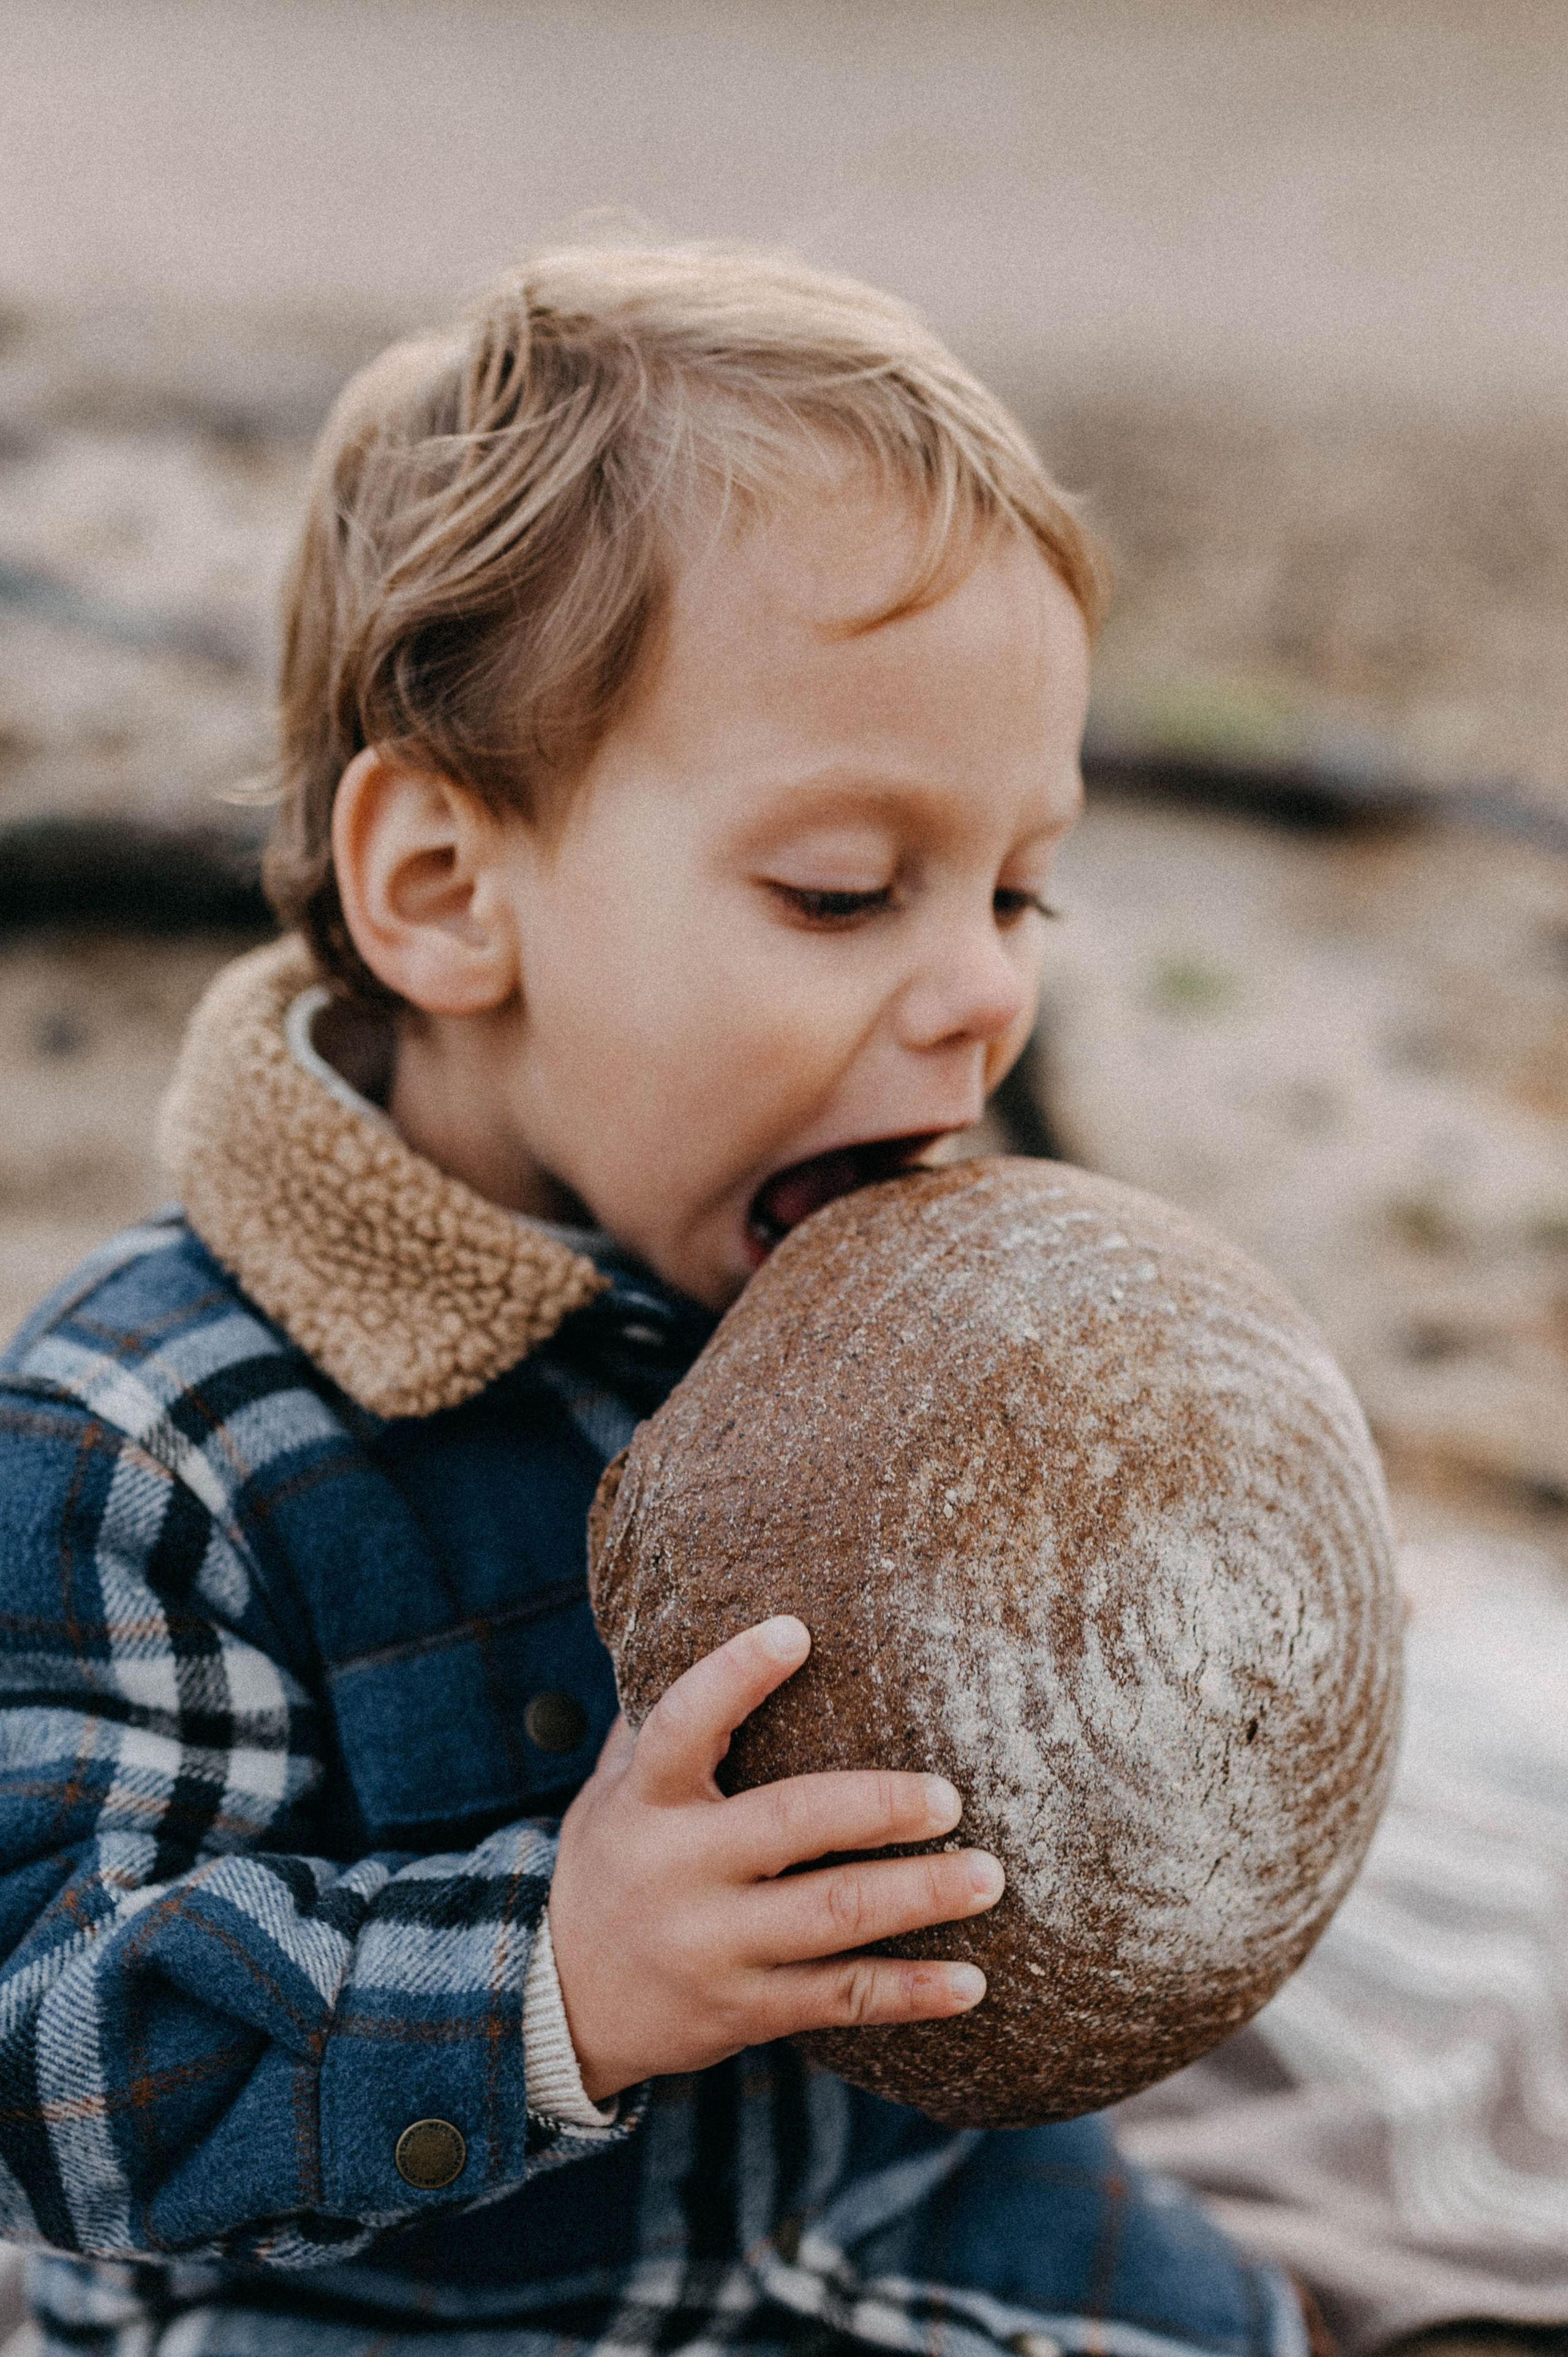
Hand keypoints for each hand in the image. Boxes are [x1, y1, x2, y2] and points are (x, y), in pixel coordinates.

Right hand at [548, 1615, 1002, 2102]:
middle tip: (950, 1797)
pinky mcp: (744, 2011)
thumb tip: (706, 1618)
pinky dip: (911, 1992)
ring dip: (921, 1896)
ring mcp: (713, 1948)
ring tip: (990, 1876)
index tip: (797, 1630)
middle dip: (879, 1806)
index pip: (683, 1724)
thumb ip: (657, 1725)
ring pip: (833, 1918)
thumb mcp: (610, 1794)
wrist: (560, 2007)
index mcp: (645, 1801)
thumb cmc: (610, 1867)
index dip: (737, 1676)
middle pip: (791, 1824)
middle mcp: (678, 1871)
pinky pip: (840, 2000)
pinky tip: (973, 1982)